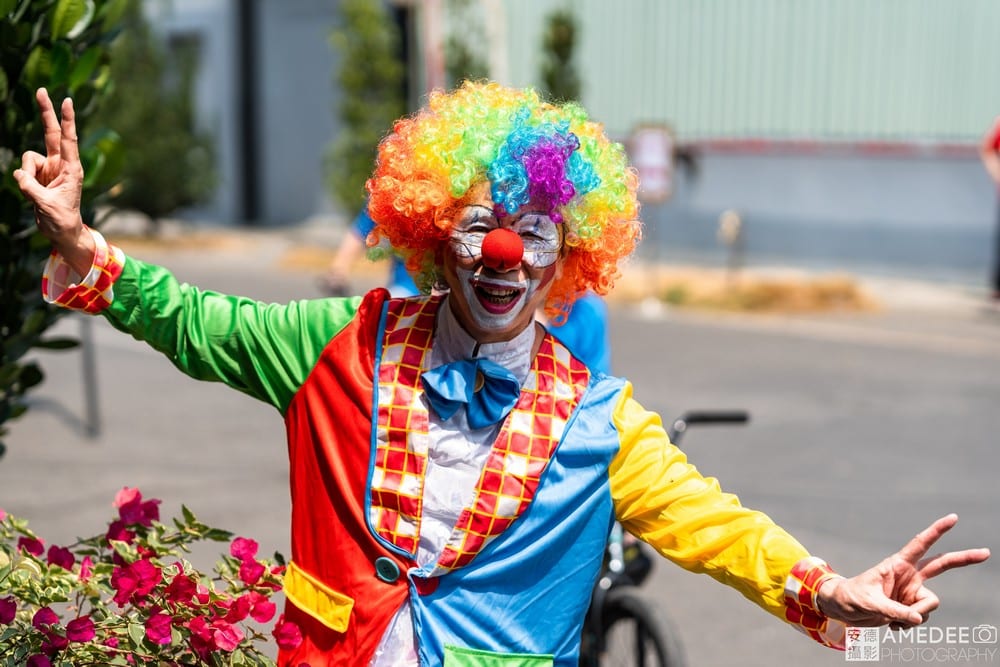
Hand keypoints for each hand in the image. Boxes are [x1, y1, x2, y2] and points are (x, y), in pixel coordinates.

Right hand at [13, 88, 93, 274]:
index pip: (68, 140)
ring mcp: (48, 168)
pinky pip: (22, 170)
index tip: (66, 101)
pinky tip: (32, 193)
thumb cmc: (61, 219)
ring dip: (26, 173)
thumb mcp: (47, 205)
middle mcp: (61, 164)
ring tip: (35, 192)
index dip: (67, 120)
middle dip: (46, 113)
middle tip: (42, 90)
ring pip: (28, 158)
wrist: (61, 230)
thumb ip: (32, 189)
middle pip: (51, 133)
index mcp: (72, 169)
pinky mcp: (37, 175)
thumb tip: (18, 175)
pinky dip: (22, 180)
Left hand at [817, 514, 989, 629]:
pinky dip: (909, 625)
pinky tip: (893, 625)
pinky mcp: (910, 606)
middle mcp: (908, 576)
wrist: (842, 609)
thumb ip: (894, 611)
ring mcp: (911, 591)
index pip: (920, 544)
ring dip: (915, 616)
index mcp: (897, 564)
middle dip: (964, 559)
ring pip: (930, 604)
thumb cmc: (851, 598)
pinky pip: (921, 618)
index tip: (954, 518)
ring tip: (892, 619)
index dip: (937, 531)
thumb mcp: (870, 603)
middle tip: (987, 553)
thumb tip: (917, 618)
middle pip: (942, 565)